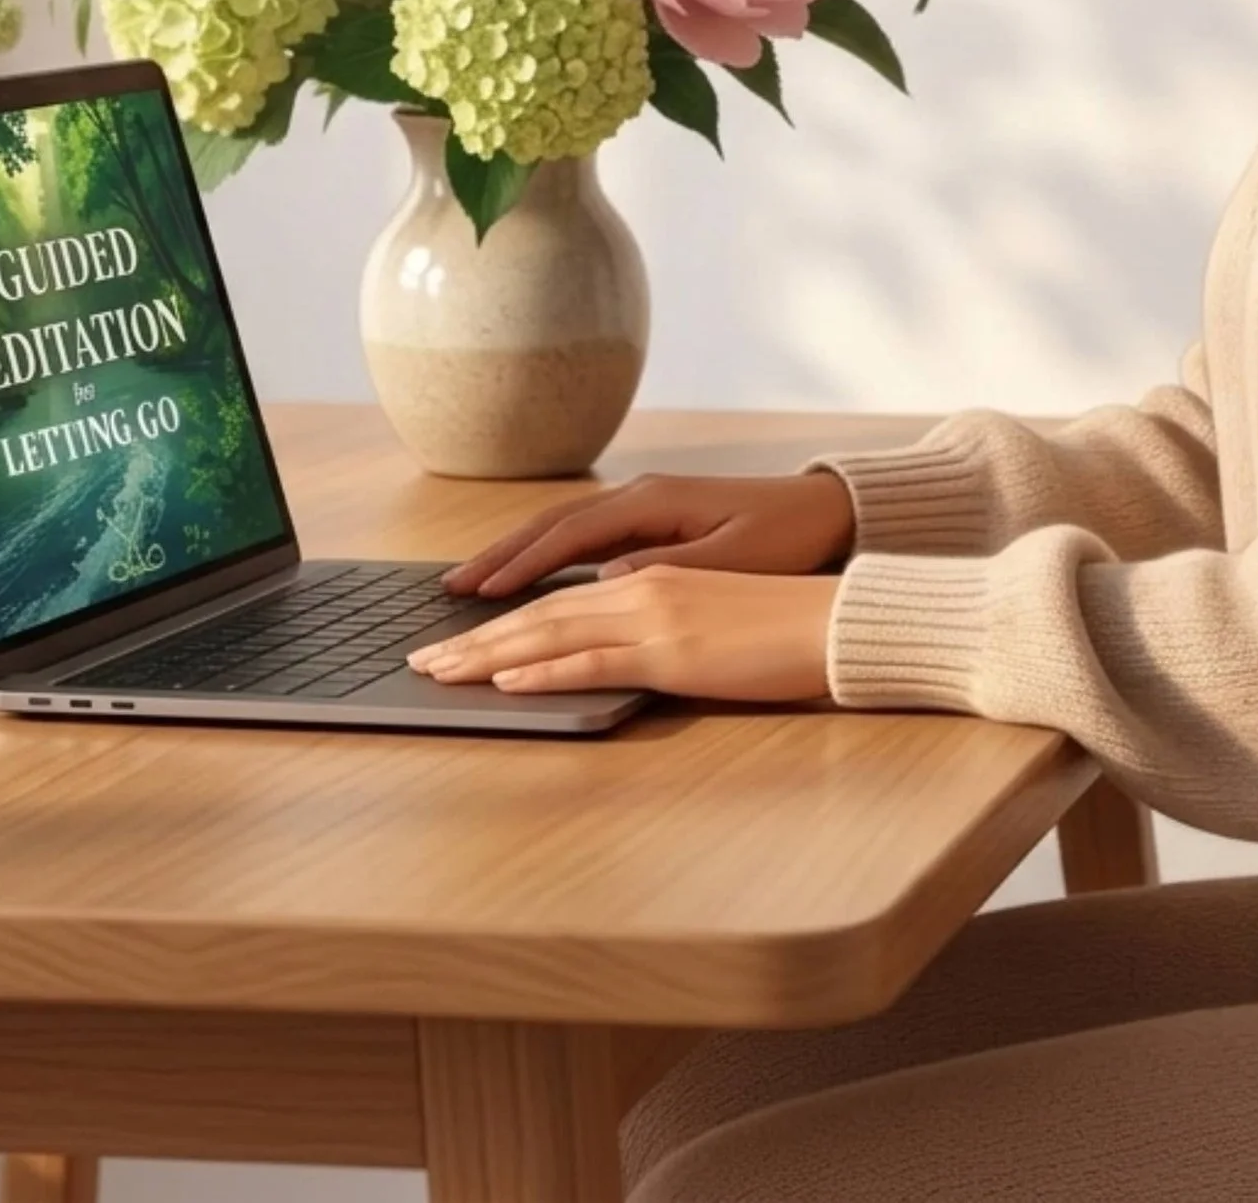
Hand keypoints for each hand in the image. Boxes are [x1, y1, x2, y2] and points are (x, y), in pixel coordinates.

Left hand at [409, 565, 839, 701]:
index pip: (559, 594)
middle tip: (420, 658)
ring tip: (440, 671)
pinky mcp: (671, 654)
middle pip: (539, 609)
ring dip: (487, 654)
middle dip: (474, 636)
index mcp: (651, 573)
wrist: (837, 619)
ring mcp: (654, 617)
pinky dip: (543, 671)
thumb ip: (655, 614)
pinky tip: (506, 683)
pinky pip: (593, 662)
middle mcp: (641, 585)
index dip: (501, 614)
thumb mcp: (708, 609)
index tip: (455, 634)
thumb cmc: (782, 620)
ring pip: (551, 631)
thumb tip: (608, 622)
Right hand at [440, 471, 857, 593]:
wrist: (827, 510)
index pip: (570, 535)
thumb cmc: (785, 538)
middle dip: (500, 556)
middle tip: (449, 590)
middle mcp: (640, 495)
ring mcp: (645, 504)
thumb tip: (603, 581)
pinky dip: (547, 553)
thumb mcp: (731, 559)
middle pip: (552, 524)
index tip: (479, 594)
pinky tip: (527, 576)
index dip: (522, 565)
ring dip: (516, 553)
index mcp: (654, 502)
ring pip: (563, 528)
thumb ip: (667, 571)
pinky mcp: (654, 518)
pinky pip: (584, 536)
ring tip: (471, 583)